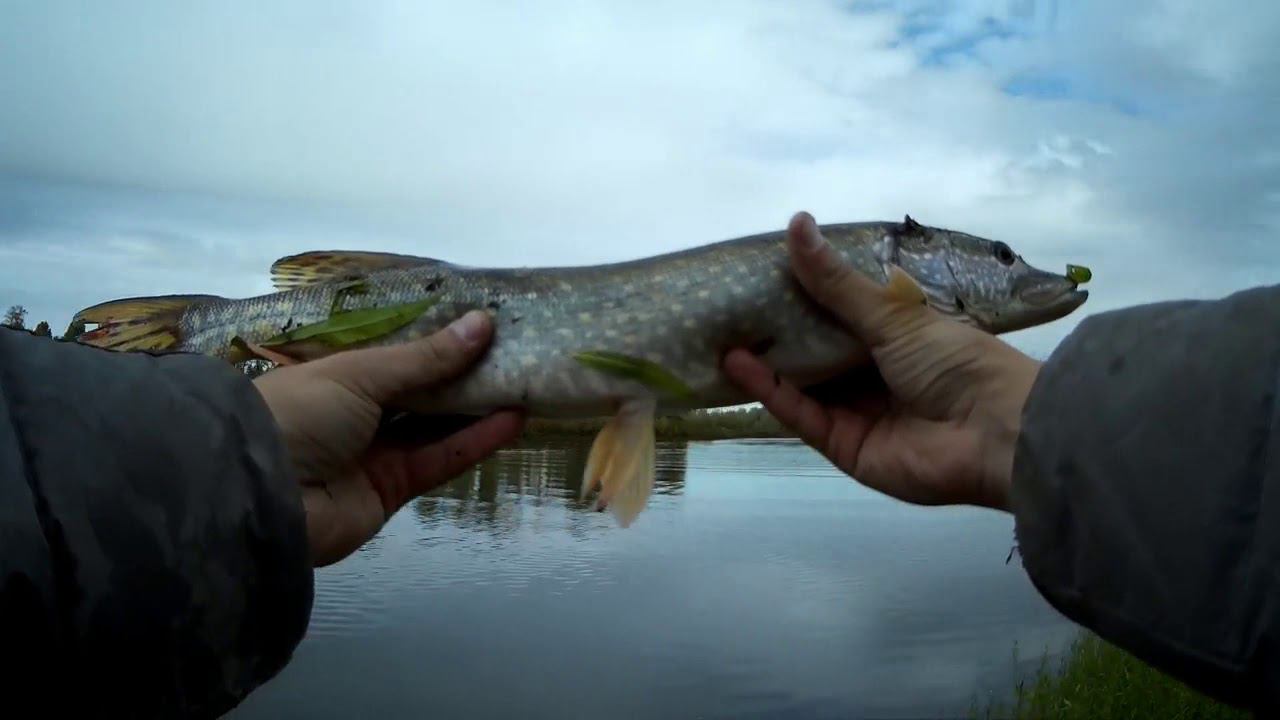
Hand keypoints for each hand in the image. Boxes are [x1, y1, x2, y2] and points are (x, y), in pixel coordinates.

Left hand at [252, 310, 524, 565]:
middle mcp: (356, 411)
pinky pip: (439, 460)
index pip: (396, 352)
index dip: (439, 339)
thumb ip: (426, 357)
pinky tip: (513, 419)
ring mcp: (374, 452)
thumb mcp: (360, 373)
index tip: (486, 322)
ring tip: (526, 381)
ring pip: (436, 425)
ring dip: (479, 407)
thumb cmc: (301, 413)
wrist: (261, 497)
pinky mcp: (392, 490)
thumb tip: (483, 322)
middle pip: (421, 390)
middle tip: (517, 350)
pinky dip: (475, 441)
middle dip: (466, 372)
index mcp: (337, 373)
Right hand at [722, 212, 1040, 510]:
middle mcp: (874, 374)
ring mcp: (858, 413)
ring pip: (802, 386)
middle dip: (776, 332)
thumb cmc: (953, 360)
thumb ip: (836, 280)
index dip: (802, 296)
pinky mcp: (845, 447)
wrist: (993, 433)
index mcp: (896, 337)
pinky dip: (771, 391)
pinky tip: (740, 364)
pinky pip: (803, 417)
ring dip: (765, 362)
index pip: (840, 314)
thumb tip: (796, 222)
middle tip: (729, 306)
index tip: (760, 275)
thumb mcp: (891, 312)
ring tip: (722, 332)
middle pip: (815, 353)